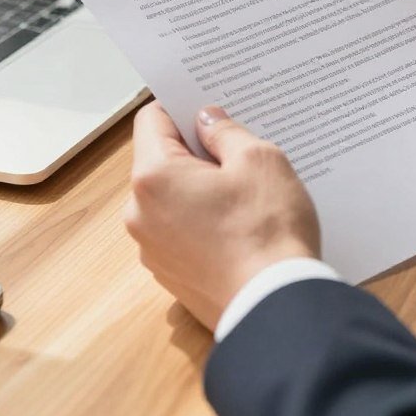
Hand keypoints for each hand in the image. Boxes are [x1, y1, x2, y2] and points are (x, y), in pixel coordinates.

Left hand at [124, 102, 319, 330]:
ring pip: (170, 197)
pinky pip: (179, 229)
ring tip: (243, 188)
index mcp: (154, 177)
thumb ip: (225, 131)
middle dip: (195, 149)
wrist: (275, 308)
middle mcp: (140, 214)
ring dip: (199, 186)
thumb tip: (207, 120)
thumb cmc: (267, 229)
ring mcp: (152, 249)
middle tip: (236, 146)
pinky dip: (202, 218)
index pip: (152, 119)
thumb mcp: (258, 159)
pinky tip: (239, 222)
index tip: (208, 106)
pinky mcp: (171, 275)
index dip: (181, 106)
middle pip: (159, 160)